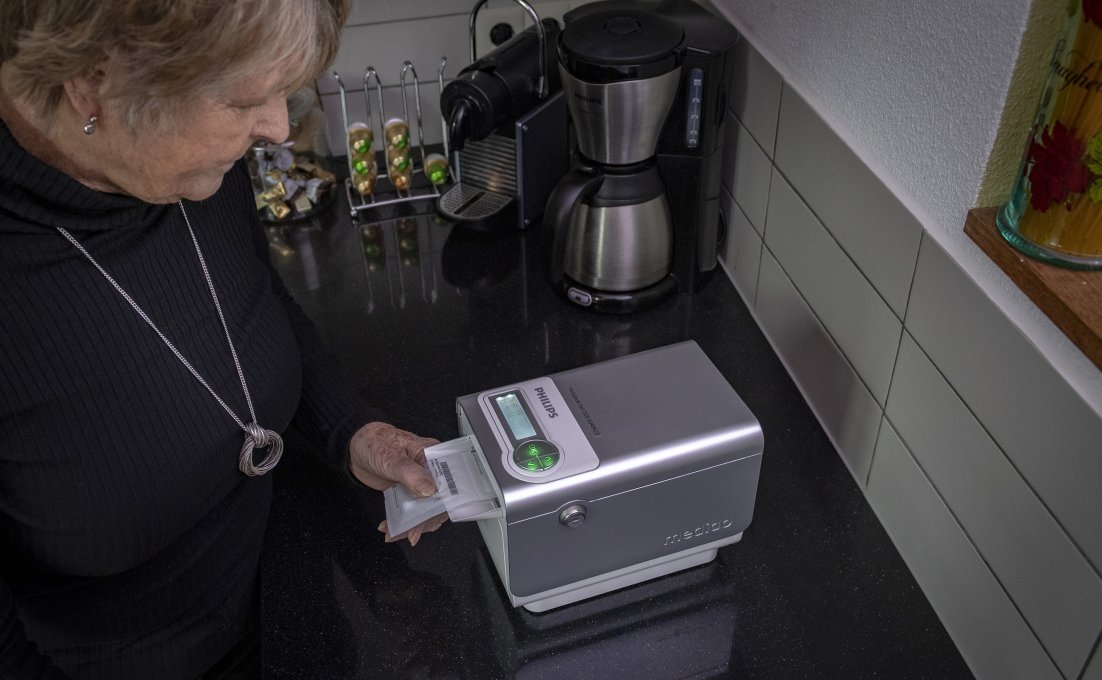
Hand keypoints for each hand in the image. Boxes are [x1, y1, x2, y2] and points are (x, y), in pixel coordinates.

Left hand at [348, 421, 447, 544]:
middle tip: (412, 532)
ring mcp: (419, 482)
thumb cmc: (374, 442)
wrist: (354, 448)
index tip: (433, 517)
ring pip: (425, 510)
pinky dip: (403, 523)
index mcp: (432, 455)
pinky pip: (411, 511)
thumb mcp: (391, 457)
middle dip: (425, 520)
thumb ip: (409, 473)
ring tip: (397, 533)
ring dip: (413, 525)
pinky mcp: (408, 491)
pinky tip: (392, 528)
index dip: (446, 502)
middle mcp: (430, 470)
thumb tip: (428, 489)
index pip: (450, 481)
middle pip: (439, 501)